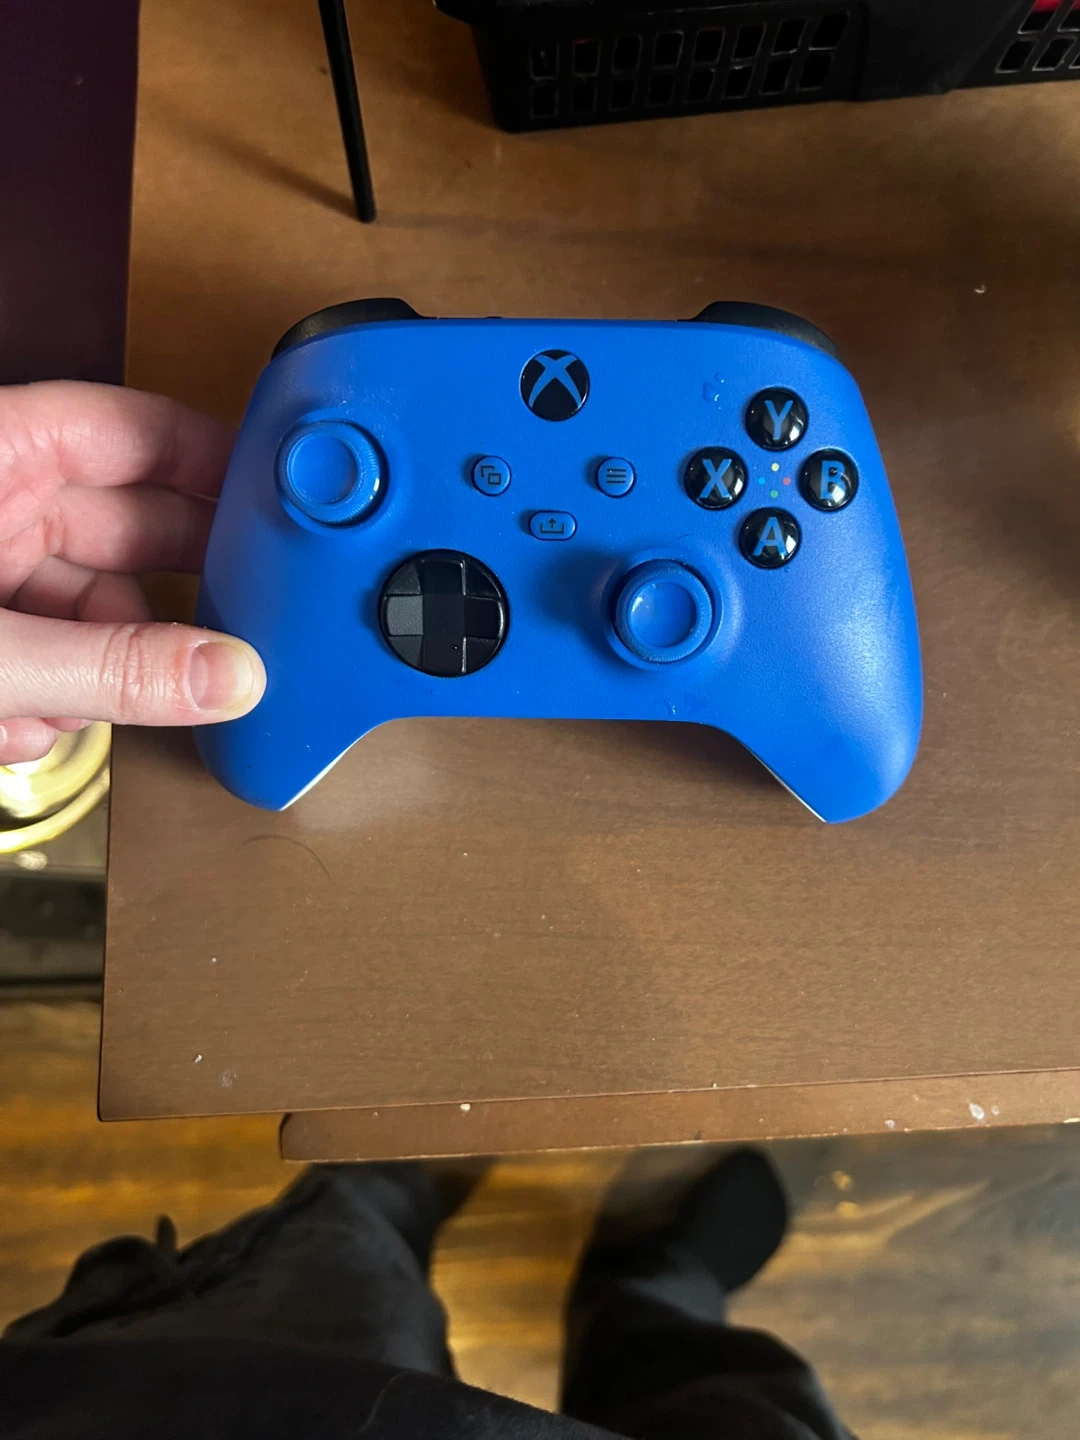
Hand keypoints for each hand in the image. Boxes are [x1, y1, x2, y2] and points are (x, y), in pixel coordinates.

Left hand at [0, 381, 265, 764]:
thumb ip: (110, 667)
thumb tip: (228, 677)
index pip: (138, 429)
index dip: (216, 462)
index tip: (282, 506)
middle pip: (130, 529)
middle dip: (169, 601)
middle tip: (235, 636)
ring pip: (91, 604)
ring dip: (98, 669)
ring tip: (71, 710)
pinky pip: (48, 647)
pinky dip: (47, 694)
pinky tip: (19, 725)